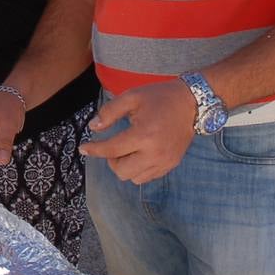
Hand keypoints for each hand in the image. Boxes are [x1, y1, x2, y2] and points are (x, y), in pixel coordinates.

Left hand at [79, 80, 197, 184]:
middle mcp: (155, 153)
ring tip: (127, 149)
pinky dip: (138, 169)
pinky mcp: (171, 165)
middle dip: (111, 160)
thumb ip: (110, 112)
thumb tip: (93, 127)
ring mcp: (165, 162)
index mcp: (143, 135)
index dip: (94, 150)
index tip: (83, 149)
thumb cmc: (159, 97)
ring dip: (125, 167)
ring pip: (134, 178)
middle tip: (113, 145)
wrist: (191, 103)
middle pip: (121, 171)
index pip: (111, 150)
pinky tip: (139, 154)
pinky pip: (147, 177)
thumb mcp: (131, 97)